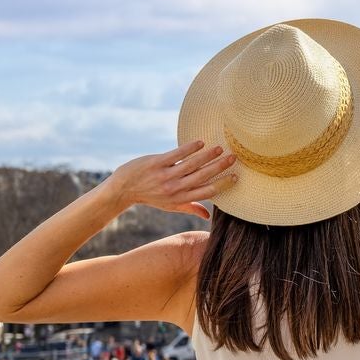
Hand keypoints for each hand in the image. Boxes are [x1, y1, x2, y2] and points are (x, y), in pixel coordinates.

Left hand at [108, 142, 235, 218]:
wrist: (123, 189)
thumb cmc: (150, 196)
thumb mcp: (170, 206)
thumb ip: (190, 208)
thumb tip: (208, 216)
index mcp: (180, 199)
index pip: (206, 192)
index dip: (222, 184)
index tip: (236, 176)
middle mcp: (174, 189)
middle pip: (202, 177)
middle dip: (219, 167)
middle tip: (233, 158)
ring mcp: (165, 176)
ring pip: (191, 165)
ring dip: (207, 156)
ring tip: (220, 148)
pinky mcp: (156, 163)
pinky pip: (176, 155)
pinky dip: (189, 148)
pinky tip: (200, 143)